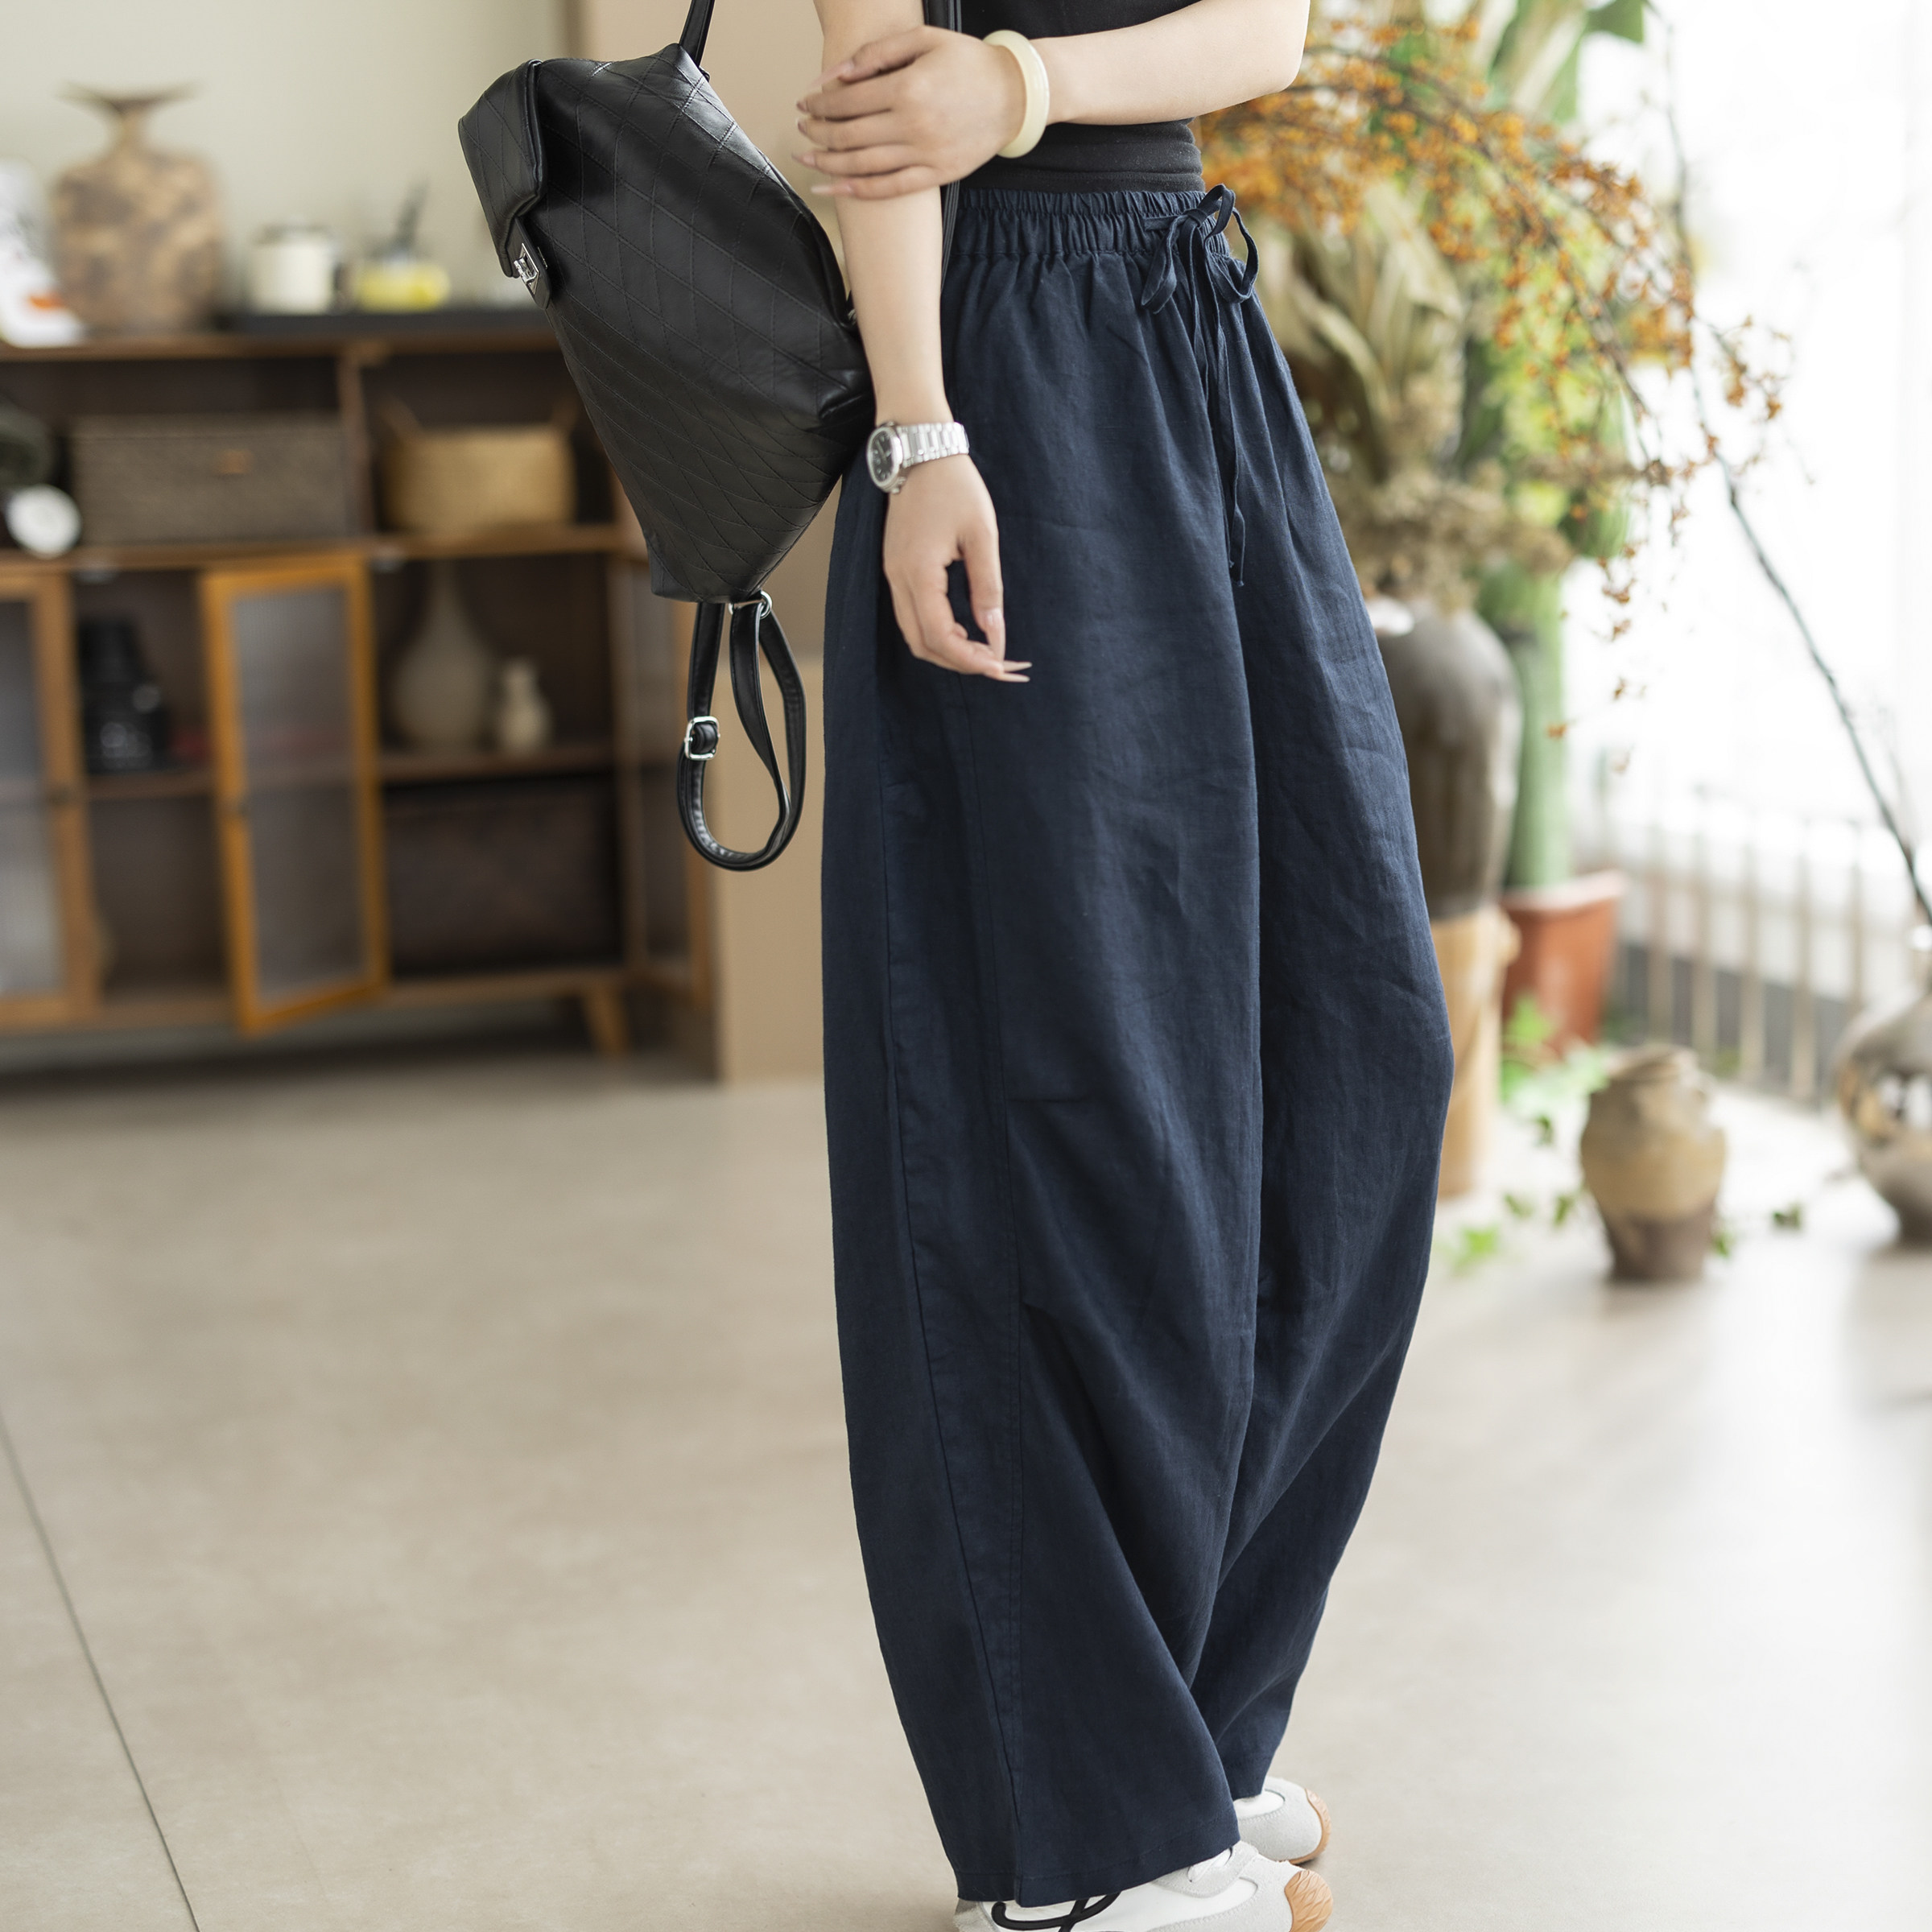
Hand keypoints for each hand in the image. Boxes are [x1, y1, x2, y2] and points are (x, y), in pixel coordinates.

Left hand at [797, 28, 1024, 198]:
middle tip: (802, 128)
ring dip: (828, 163)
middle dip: (818, 131)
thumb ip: (877, 53)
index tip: (805, 103)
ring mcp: (924, 154)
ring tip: (808, 157)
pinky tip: (835, 188)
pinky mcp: (935, 175)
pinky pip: (889, 189)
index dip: (819, 104)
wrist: (1015, 95)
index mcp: (907, 88)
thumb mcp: (924, 40)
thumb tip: (836, 74)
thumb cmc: (968, 62)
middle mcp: (913, 125)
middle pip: (848, 135)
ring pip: (862, 165)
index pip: (847, 101)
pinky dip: (857, 191)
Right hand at [881, 455, 1026, 681]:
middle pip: (922, 643)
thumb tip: (994, 630)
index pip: (940, 636)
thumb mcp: (982, 534)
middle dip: (958, 662)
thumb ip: (987, 586)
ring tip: (981, 648)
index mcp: (918, 572)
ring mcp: (892, 574)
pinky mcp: (895, 568)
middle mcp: (898, 579)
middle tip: (994, 664)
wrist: (921, 449)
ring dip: (946, 649)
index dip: (969, 659)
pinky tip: (962, 628)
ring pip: (914, 633)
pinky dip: (935, 631)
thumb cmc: (954, 485)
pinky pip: (910, 614)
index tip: (998, 665)